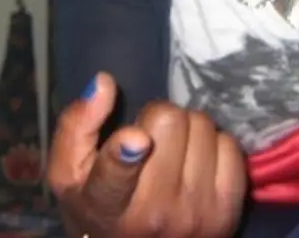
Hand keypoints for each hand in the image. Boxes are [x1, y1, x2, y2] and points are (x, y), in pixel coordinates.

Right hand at [47, 72, 247, 236]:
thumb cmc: (101, 206)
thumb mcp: (70, 174)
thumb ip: (76, 127)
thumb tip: (103, 82)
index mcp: (106, 207)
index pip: (114, 178)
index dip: (125, 155)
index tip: (136, 140)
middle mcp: (153, 215)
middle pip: (169, 122)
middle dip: (158, 120)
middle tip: (150, 140)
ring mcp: (195, 215)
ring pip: (201, 126)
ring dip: (186, 132)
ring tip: (172, 154)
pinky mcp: (229, 211)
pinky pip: (229, 145)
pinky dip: (213, 146)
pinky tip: (196, 165)